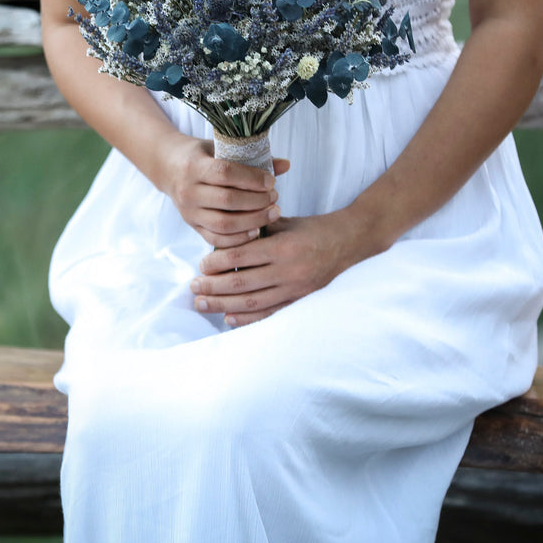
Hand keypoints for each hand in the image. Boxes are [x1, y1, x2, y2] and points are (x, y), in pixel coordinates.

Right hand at [157, 135, 288, 247]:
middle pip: (227, 201)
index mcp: (194, 166)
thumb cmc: (201, 156)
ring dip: (253, 221)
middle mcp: (188, 191)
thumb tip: (286, 165)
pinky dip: (238, 239)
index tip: (271, 181)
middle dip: (257, 201)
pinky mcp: (192, 226)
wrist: (168, 168)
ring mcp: (189, 211)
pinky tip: (256, 231)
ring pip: (223, 224)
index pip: (224, 174)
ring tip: (272, 213)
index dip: (251, 179)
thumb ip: (252, 158)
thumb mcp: (220, 148)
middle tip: (275, 198)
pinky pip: (216, 239)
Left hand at [189, 208, 386, 326]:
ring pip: (252, 302)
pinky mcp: (300, 300)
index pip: (241, 256)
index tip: (201, 265)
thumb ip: (255, 231)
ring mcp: (295, 289)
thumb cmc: (312, 229)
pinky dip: (247, 319)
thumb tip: (221, 241)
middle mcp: (288, 270)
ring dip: (223, 305)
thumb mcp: (283, 223)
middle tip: (193, 288)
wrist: (350, 242)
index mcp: (283, 246)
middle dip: (213, 287)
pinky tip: (228, 319)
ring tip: (202, 304)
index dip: (217, 262)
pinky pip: (270, 313)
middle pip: (241, 282)